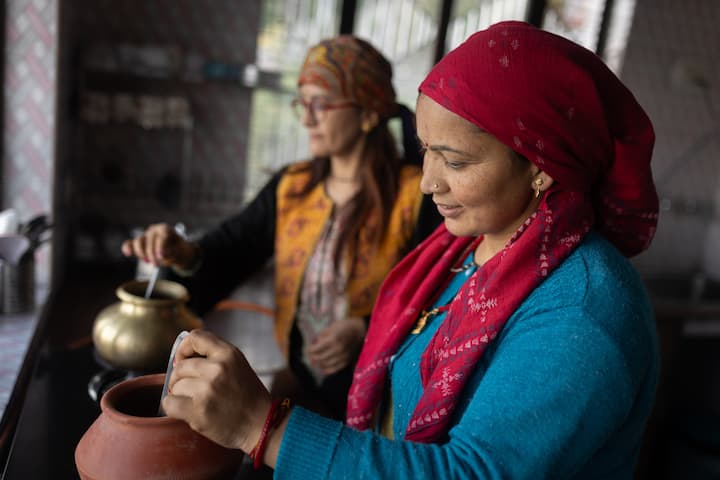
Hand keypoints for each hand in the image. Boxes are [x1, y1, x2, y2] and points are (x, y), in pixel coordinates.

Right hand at [120, 223, 195, 267]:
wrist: (176, 252)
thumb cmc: (178, 250)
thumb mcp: (180, 252)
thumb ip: (172, 253)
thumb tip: (163, 255)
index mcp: (165, 229)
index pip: (161, 236)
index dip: (161, 246)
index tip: (161, 256)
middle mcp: (154, 230)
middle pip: (149, 239)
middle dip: (151, 253)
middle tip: (155, 264)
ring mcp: (145, 236)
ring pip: (139, 241)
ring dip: (141, 253)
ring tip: (147, 262)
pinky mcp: (139, 243)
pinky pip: (130, 243)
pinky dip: (127, 248)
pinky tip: (128, 254)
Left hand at [162, 330, 270, 452]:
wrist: (261, 424)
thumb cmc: (247, 396)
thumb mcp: (237, 365)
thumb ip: (214, 356)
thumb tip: (180, 356)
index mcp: (229, 353)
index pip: (195, 337)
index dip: (184, 348)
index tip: (183, 360)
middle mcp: (217, 368)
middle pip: (180, 366)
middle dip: (180, 378)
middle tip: (191, 389)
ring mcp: (207, 390)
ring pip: (174, 386)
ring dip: (180, 395)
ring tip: (196, 402)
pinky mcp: (198, 411)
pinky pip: (169, 403)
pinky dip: (174, 408)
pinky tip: (186, 411)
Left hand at [306, 317, 366, 374]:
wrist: (361, 331)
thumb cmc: (345, 326)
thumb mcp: (332, 326)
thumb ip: (323, 335)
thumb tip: (315, 343)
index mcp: (333, 339)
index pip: (317, 348)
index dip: (310, 350)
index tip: (307, 349)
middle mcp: (338, 349)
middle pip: (320, 358)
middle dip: (313, 357)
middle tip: (310, 355)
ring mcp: (343, 356)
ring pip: (326, 364)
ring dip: (319, 363)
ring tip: (316, 361)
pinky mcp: (347, 361)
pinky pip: (334, 369)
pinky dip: (327, 369)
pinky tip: (323, 366)